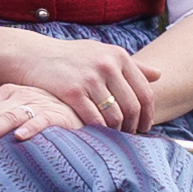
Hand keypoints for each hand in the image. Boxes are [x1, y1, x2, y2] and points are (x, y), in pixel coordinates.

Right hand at [0, 32, 161, 132]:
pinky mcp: (72, 91)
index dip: (148, 114)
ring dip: (117, 131)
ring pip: (115, 115)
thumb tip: (159, 74)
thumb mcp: (102, 53)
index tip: (145, 127)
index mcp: (118, 56)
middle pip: (133, 106)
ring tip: (115, 138)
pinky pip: (94, 119)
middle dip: (135, 126)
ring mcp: (89, 78)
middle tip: (131, 137)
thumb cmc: (70, 57)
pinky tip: (97, 135)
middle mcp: (107, 65)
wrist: (33, 55)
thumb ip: (131, 64)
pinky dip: (98, 131)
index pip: (144, 91)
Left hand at [0, 86, 73, 160]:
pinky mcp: (57, 114)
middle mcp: (20, 95)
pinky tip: (19, 138)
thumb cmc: (40, 110)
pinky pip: (42, 120)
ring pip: (9, 117)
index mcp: (6, 92)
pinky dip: (30, 128)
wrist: (77, 109)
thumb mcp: (9, 106)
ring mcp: (38, 103)